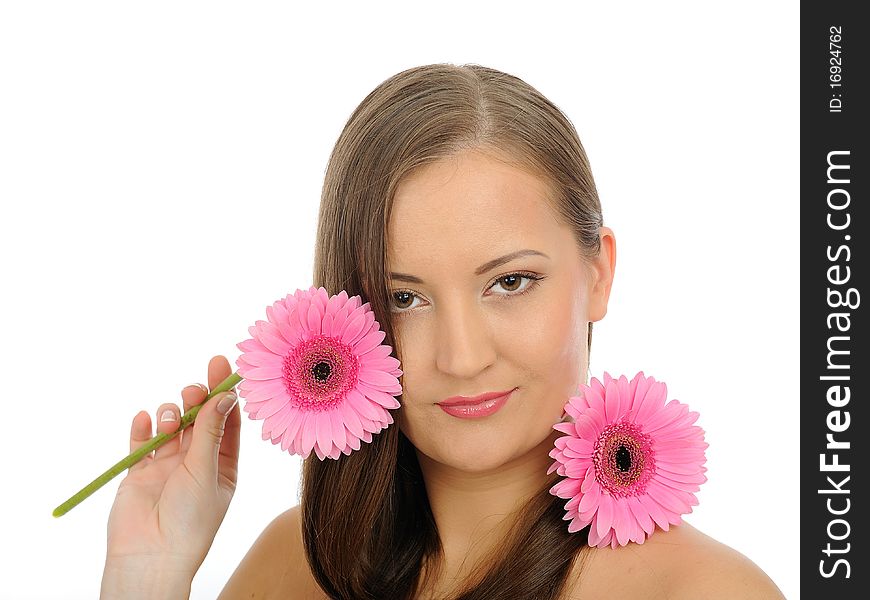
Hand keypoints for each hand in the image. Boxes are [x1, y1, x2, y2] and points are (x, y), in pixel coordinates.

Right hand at [104, 355, 240, 576]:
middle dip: (196, 400)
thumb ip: (211, 431)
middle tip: (194, 389)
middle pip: (198, 419)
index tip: (223, 368)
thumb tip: (226, 394)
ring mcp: (167, 467)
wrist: (150, 557)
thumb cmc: (189, 520)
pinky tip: (143, 419)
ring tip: (169, 419)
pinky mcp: (139, 473)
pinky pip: (141, 443)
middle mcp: (196, 463)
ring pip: (170, 427)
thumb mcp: (206, 470)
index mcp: (222, 466)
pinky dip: (141, 427)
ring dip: (170, 415)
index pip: (227, 422)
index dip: (225, 395)